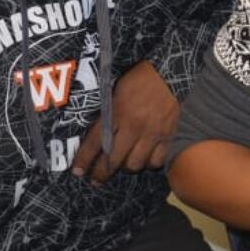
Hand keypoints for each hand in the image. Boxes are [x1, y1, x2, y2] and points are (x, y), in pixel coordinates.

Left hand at [71, 60, 177, 182]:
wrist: (171, 71)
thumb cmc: (140, 77)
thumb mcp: (116, 89)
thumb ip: (108, 111)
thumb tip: (96, 132)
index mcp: (117, 111)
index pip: (95, 142)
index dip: (85, 159)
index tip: (78, 171)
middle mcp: (133, 125)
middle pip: (114, 159)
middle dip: (102, 173)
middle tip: (96, 179)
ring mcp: (152, 133)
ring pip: (135, 164)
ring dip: (126, 167)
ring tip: (123, 165)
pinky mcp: (169, 135)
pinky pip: (157, 161)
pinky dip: (149, 163)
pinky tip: (146, 159)